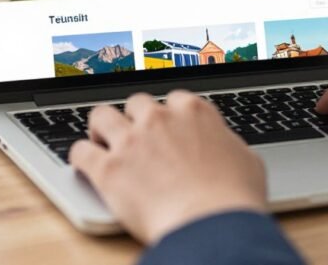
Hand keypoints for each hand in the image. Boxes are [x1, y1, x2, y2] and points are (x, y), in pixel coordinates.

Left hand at [70, 91, 266, 243]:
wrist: (212, 227)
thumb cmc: (235, 200)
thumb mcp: (247, 162)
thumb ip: (229, 145)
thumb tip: (226, 147)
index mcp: (194, 112)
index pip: (174, 99)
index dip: (169, 115)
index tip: (168, 128)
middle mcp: (159, 119)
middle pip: (136, 103)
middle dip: (135, 119)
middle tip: (137, 138)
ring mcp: (131, 142)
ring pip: (101, 116)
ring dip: (101, 128)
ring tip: (103, 141)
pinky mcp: (108, 170)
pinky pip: (80, 151)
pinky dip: (80, 156)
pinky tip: (85, 163)